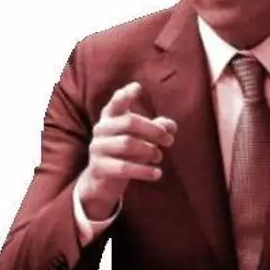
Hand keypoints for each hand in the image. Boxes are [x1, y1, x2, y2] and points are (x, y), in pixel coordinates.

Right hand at [76, 82, 176, 219]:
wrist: (100, 182)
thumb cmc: (123, 154)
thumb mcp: (139, 140)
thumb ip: (155, 130)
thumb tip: (171, 125)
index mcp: (109, 119)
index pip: (116, 103)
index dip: (125, 95)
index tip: (137, 87)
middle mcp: (101, 130)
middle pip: (129, 122)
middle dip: (153, 130)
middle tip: (169, 140)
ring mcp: (97, 148)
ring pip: (127, 144)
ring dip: (149, 150)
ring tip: (160, 157)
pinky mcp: (98, 168)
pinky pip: (123, 167)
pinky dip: (143, 171)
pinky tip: (157, 174)